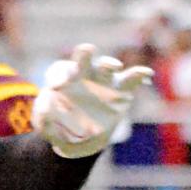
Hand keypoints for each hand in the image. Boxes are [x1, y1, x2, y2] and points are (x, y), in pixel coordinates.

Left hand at [32, 43, 151, 158]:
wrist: (79, 139)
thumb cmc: (58, 127)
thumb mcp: (46, 128)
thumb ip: (43, 121)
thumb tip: (47, 108)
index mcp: (63, 79)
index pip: (59, 70)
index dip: (57, 76)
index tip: (55, 88)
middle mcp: (84, 75)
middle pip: (83, 58)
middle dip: (85, 53)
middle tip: (87, 50)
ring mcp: (104, 81)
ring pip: (108, 66)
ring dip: (110, 63)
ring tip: (114, 66)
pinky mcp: (122, 91)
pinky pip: (131, 79)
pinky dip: (139, 74)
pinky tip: (147, 74)